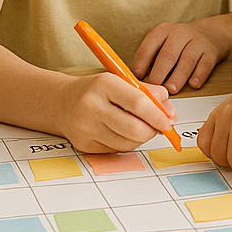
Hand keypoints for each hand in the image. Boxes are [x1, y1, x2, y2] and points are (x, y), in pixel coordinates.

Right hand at [55, 72, 175, 153]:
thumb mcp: (121, 81)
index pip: (138, 103)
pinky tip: (122, 133)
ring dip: (140, 139)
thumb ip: (149, 92)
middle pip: (134, 128)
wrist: (61, 102)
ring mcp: (85, 127)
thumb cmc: (97, 91)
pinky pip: (116, 150)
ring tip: (139, 128)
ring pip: (127, 143)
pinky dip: (126, 144)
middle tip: (157, 128)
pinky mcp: (84, 144)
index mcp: (104, 84)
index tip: (168, 122)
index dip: (158, 116)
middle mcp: (92, 106)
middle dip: (152, 131)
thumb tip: (170, 113)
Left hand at [131, 21, 222, 93]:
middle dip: (160, 72)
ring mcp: (197, 42)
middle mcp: (180, 34)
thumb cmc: (180, 43)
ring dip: (178, 77)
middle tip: (154, 87)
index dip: (142, 62)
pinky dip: (199, 75)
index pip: (149, 46)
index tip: (137, 76)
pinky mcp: (211, 52)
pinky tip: (193, 84)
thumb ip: (151, 58)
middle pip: (168, 54)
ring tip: (171, 89)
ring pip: (187, 60)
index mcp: (163, 31)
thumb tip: (137, 80)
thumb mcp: (163, 42)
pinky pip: (205, 64)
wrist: (210, 33)